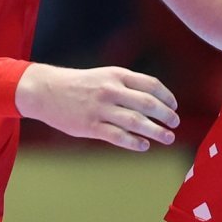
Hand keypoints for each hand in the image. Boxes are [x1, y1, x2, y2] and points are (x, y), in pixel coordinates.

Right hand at [15, 64, 178, 151]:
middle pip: (148, 103)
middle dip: (166, 115)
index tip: (174, 106)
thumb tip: (152, 101)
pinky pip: (119, 137)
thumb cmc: (78, 84)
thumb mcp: (103, 76)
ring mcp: (101, 109)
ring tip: (168, 138)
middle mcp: (110, 90)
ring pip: (136, 122)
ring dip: (156, 131)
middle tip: (175, 123)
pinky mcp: (91, 126)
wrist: (46, 90)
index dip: (166, 96)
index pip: (150, 84)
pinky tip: (144, 146)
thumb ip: (125, 86)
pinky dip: (135, 142)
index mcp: (116, 75)